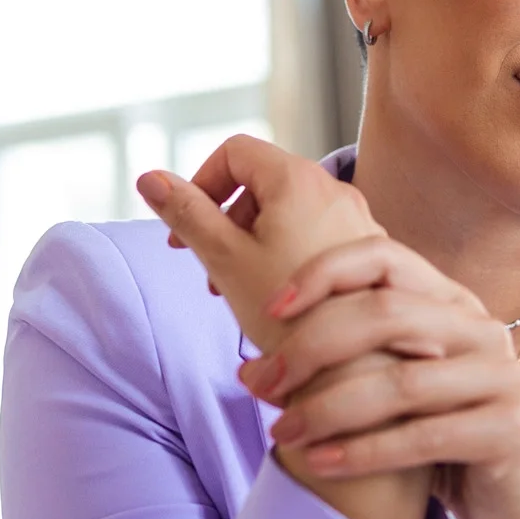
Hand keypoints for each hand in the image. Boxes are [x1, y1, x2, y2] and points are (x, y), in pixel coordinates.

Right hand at [135, 136, 382, 350]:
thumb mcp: (225, 260)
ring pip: (287, 214)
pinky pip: (316, 237)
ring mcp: (357, 220)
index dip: (200, 183)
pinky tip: (281, 301)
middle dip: (226, 221)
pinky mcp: (369, 252)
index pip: (234, 151)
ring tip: (241, 290)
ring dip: (252, 242)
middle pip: (261, 183)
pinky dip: (286, 255)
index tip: (185, 231)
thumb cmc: (291, 315)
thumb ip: (185, 214)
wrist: (361, 367)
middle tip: (211, 270)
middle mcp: (335, 190)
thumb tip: (150, 178)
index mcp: (298, 179)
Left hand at [242, 236, 519, 518]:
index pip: (385, 258)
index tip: (270, 310)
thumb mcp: (395, 385)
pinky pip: (422, 436)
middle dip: (310, 348)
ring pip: (400, 382)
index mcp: (452, 301)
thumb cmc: (439, 438)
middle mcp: (482, 328)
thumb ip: (348, 361)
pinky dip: (363, 451)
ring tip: (283, 432)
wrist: (512, 503)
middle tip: (261, 384)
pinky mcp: (506, 431)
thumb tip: (253, 368)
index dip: (323, 273)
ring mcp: (501, 377)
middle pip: (385, 315)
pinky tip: (321, 464)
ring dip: (327, 407)